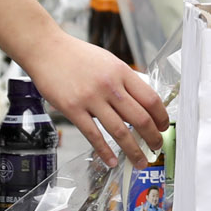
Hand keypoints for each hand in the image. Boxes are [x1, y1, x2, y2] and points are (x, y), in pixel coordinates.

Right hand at [24, 32, 168, 165]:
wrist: (47, 49)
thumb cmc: (77, 55)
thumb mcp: (108, 61)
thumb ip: (123, 80)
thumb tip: (140, 102)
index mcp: (121, 71)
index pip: (150, 98)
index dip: (161, 116)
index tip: (164, 126)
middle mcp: (109, 85)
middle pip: (140, 117)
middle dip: (152, 136)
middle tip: (156, 146)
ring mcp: (91, 98)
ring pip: (120, 131)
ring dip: (133, 150)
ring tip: (140, 160)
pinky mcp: (72, 109)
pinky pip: (93, 135)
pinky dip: (105, 151)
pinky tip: (111, 160)